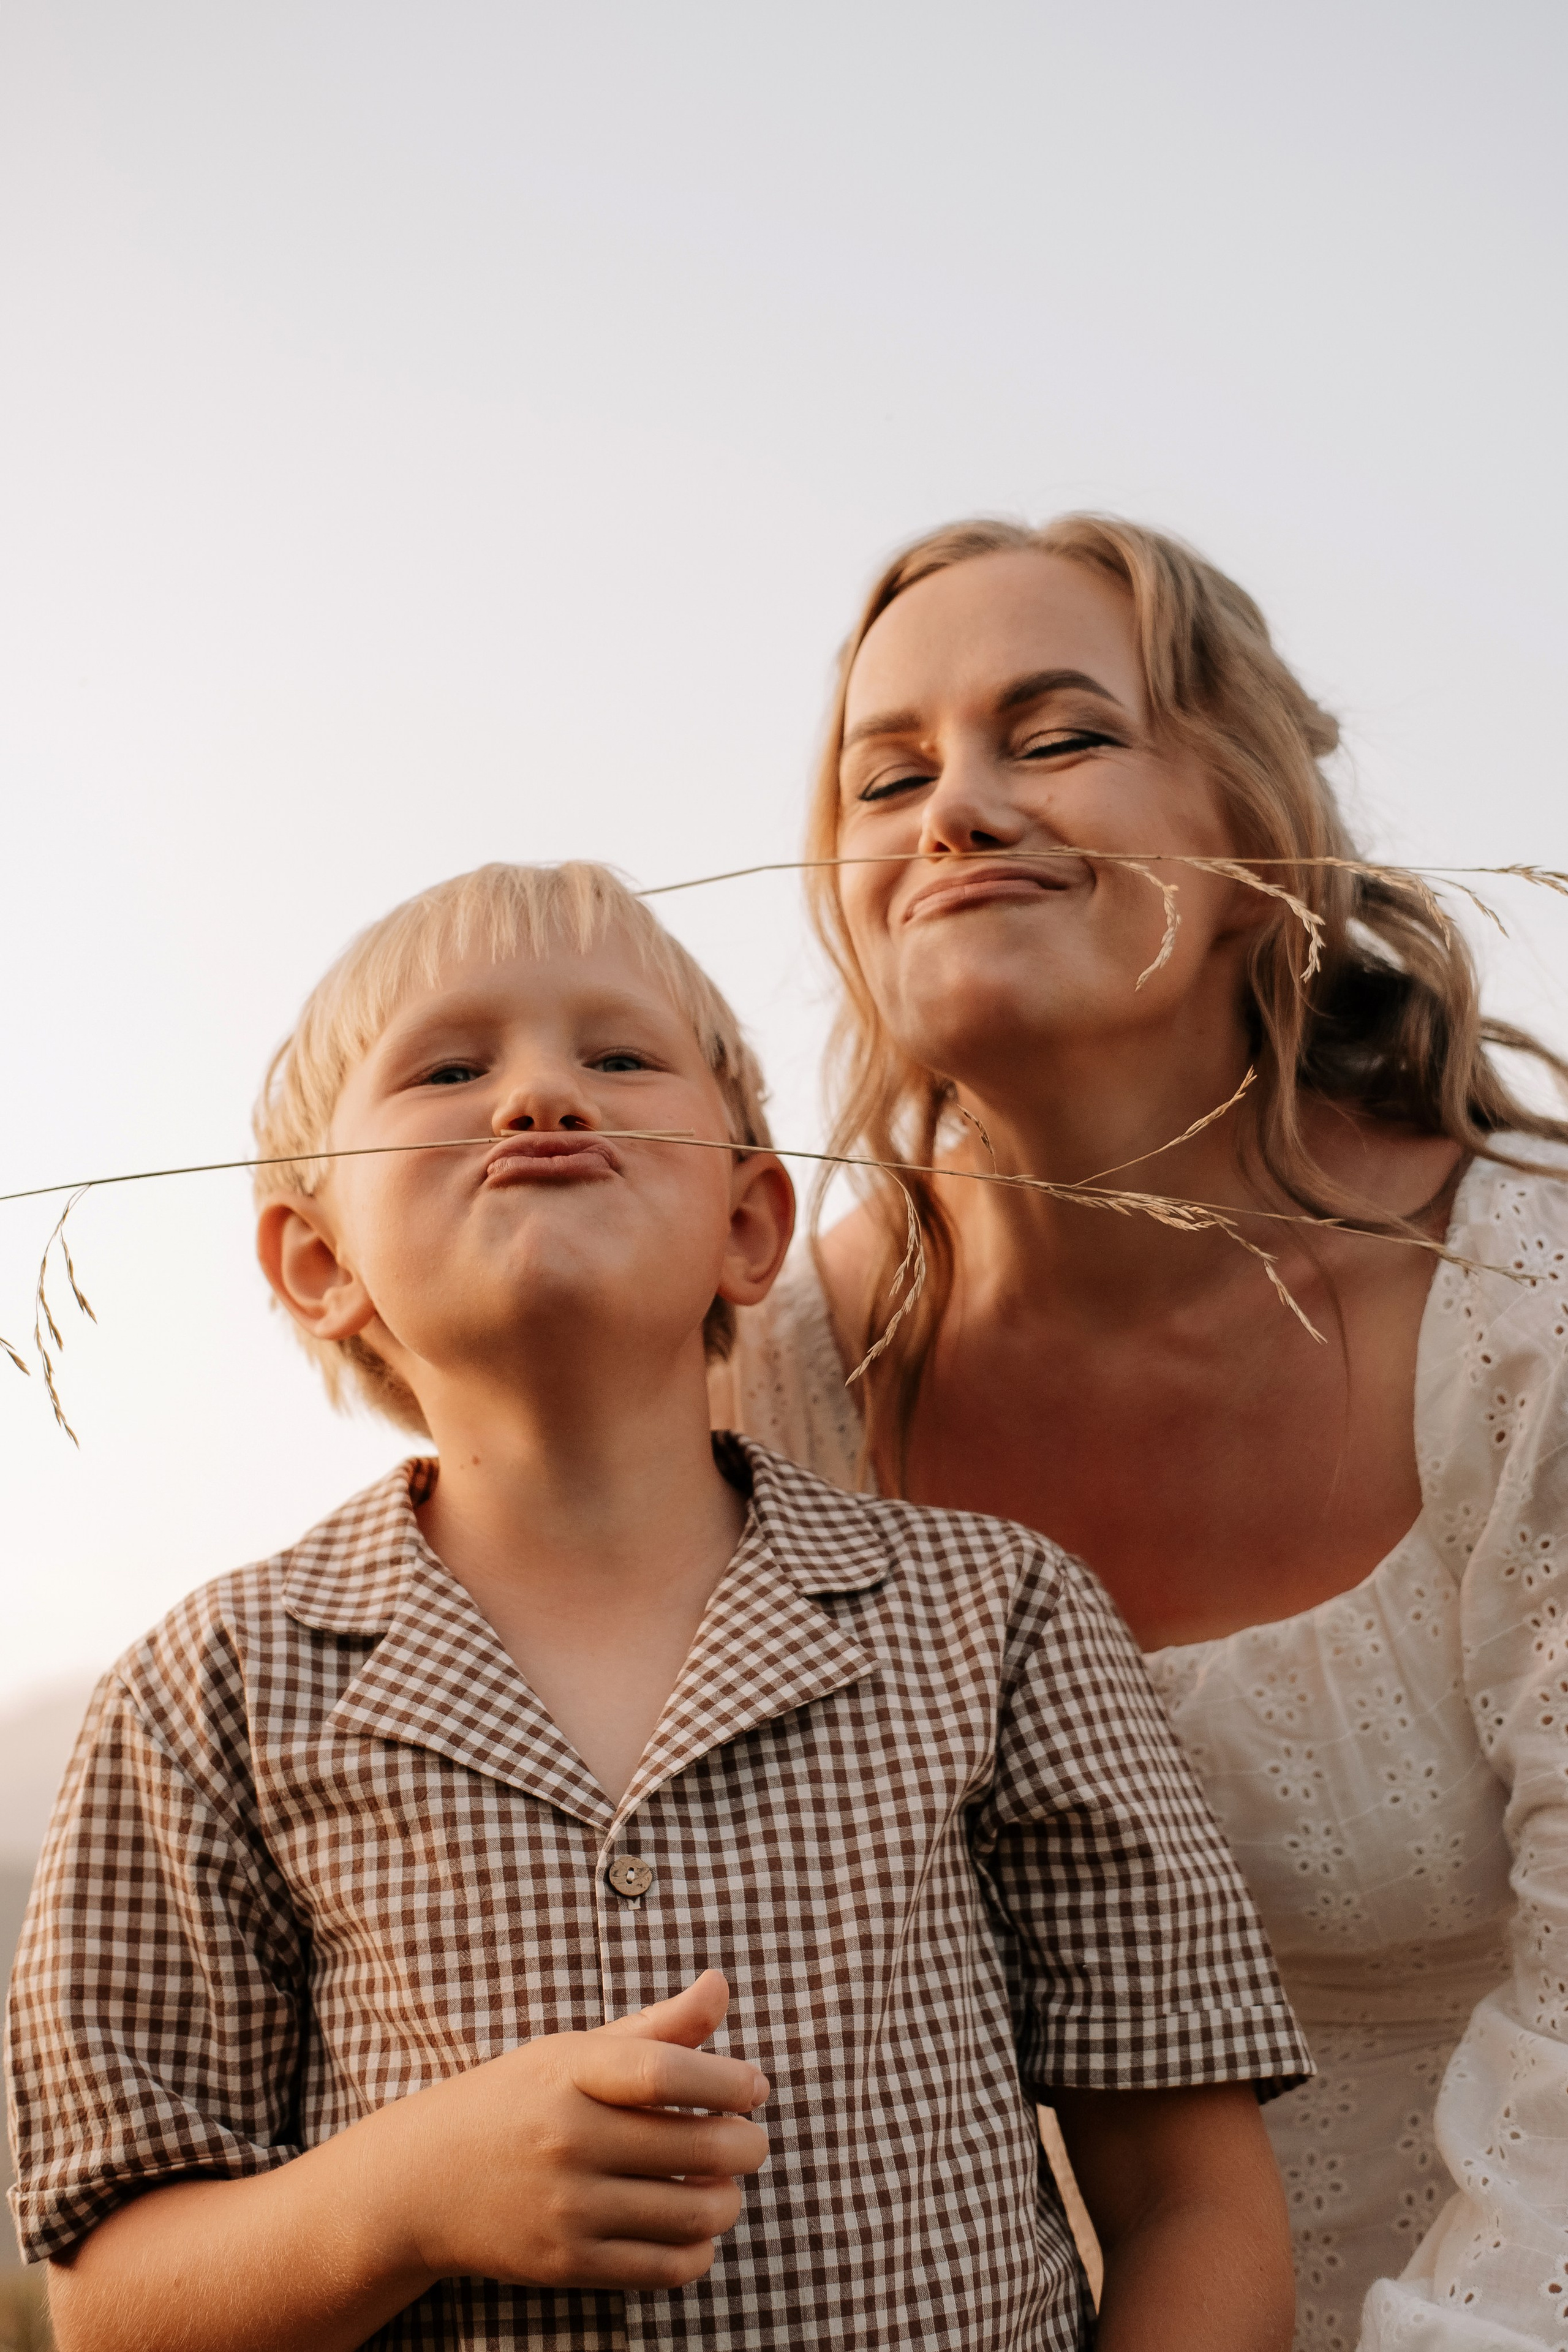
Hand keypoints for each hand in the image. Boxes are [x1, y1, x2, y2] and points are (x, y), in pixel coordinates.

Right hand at [373, 1969, 769, 2292]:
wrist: (421, 2183)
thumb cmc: (513, 2102)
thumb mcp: (572, 2052)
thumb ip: (656, 2026)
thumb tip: (721, 1985)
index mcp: (569, 2072)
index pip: (665, 2072)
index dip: (727, 2080)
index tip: (755, 2086)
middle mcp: (568, 2139)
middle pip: (697, 2146)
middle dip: (747, 2144)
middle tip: (750, 2139)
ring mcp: (566, 2207)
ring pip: (693, 2213)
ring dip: (729, 2200)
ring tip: (722, 2183)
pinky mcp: (567, 2263)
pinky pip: (664, 2267)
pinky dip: (698, 2250)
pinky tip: (693, 2226)